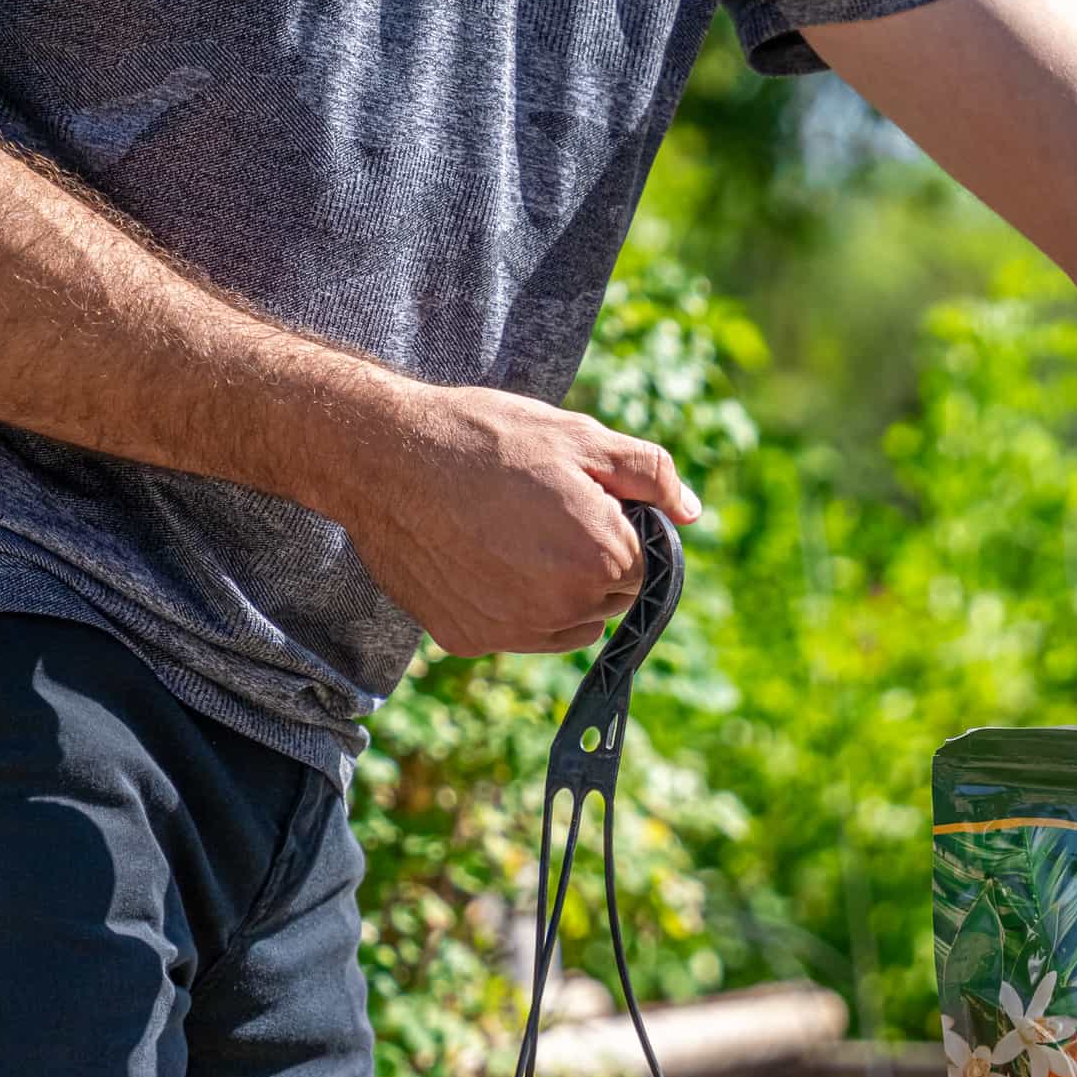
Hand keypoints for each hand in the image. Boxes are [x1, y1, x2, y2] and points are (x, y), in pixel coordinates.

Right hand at [327, 379, 700, 654]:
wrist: (385, 456)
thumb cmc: (487, 438)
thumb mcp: (580, 437)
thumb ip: (649, 476)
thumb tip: (690, 512)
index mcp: (602, 557)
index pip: (647, 564)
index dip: (622, 529)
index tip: (585, 501)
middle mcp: (562, 608)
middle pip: (609, 597)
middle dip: (592, 559)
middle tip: (543, 511)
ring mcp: (513, 630)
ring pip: (566, 622)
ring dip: (556, 589)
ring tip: (512, 533)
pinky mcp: (469, 639)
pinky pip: (514, 631)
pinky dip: (508, 604)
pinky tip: (480, 556)